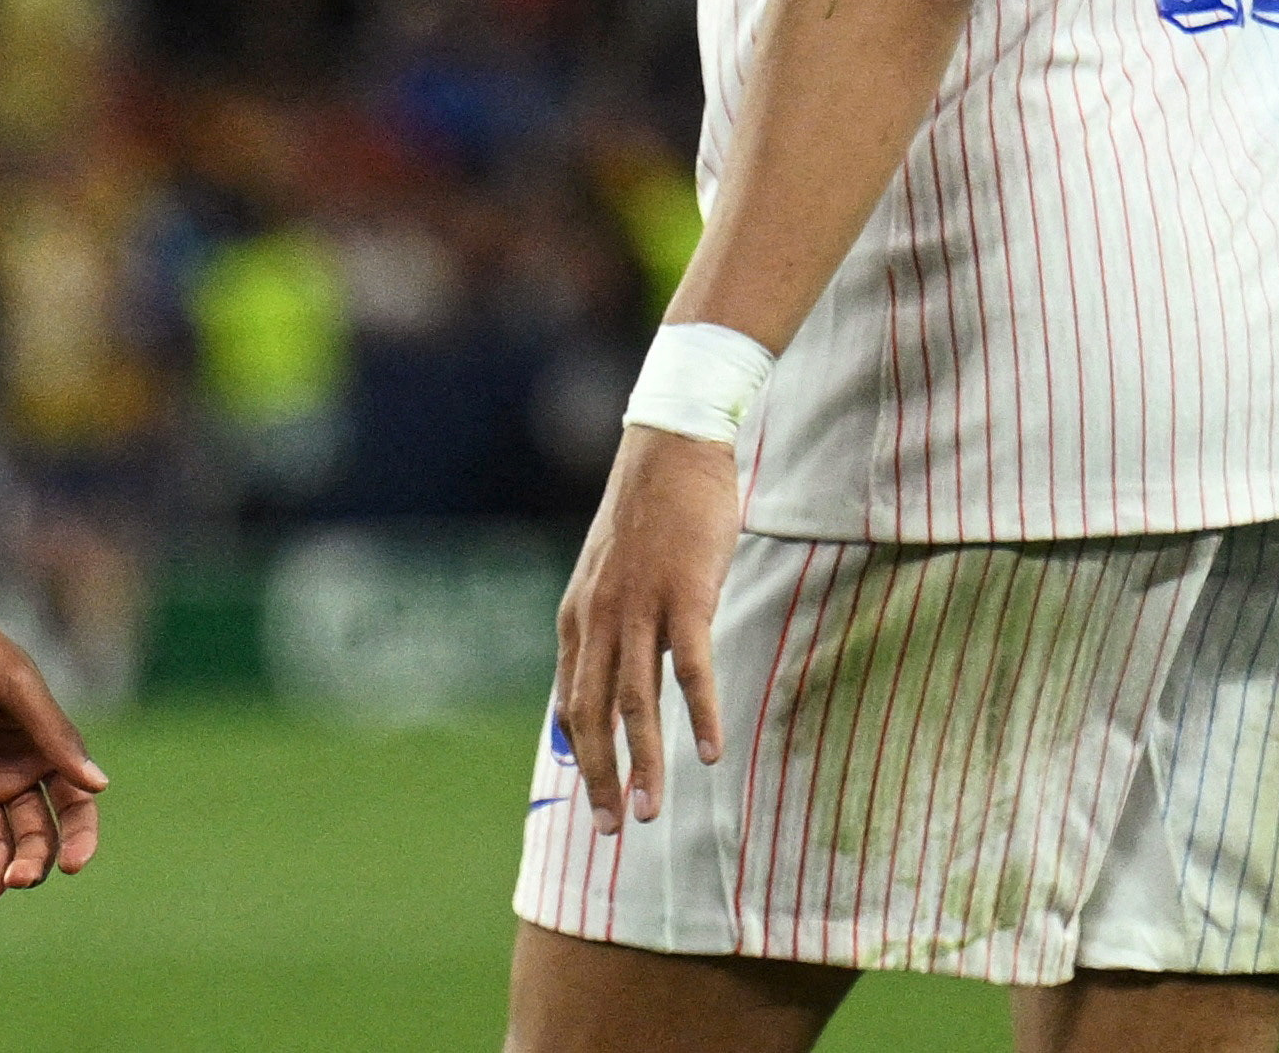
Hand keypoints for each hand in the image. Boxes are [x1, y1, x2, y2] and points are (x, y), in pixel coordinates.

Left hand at [0, 593, 107, 904]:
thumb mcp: (14, 685)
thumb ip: (53, 734)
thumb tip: (100, 785)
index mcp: (44, 747)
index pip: (75, 805)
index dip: (79, 839)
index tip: (72, 865)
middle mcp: (14, 771)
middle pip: (34, 834)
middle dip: (30, 862)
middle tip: (14, 878)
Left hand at [555, 424, 738, 834]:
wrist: (670, 447)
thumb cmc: (647, 516)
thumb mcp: (606, 576)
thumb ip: (601, 629)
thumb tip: (597, 679)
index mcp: (578, 618)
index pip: (570, 704)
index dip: (580, 758)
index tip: (594, 802)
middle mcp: (599, 618)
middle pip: (593, 716)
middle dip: (602, 779)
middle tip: (616, 831)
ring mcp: (639, 607)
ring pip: (635, 703)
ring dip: (645, 764)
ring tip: (652, 813)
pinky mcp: (684, 595)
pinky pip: (689, 667)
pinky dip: (698, 713)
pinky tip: (707, 753)